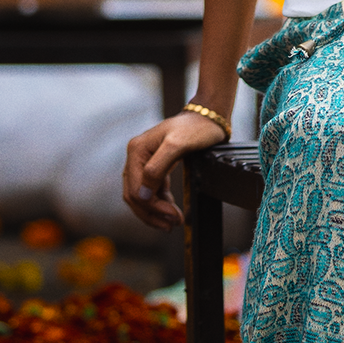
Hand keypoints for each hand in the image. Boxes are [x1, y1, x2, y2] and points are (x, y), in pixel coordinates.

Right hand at [123, 109, 228, 230]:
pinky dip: (159, 202)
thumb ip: (156, 169)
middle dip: (152, 213)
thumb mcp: (177, 146)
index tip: (172, 217)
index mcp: (136, 151)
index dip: (152, 207)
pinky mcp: (155, 166)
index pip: (135, 190)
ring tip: (172, 221)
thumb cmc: (196, 128)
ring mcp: (144, 161)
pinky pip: (152, 190)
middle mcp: (136, 156)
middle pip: (135, 195)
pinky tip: (170, 210)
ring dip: (155, 211)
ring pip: (142, 195)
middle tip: (172, 225)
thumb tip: (142, 194)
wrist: (208, 118)